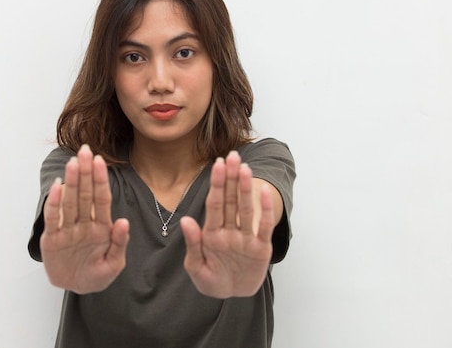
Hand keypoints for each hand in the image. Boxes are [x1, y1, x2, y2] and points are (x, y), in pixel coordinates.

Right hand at [40, 144, 129, 293]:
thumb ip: (119, 243)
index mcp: (101, 226)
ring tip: (73, 163)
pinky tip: (56, 187)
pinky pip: (53, 218)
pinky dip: (53, 203)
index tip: (100, 161)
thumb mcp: (114, 263)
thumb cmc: (97, 274)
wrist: (76, 287)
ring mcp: (67, 229)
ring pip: (69, 202)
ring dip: (71, 183)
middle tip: (85, 151)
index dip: (101, 180)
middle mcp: (84, 223)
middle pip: (85, 194)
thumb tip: (123, 222)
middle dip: (85, 173)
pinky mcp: (52, 239)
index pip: (102, 199)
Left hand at [180, 151, 278, 297]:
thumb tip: (186, 220)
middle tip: (233, 155)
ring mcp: (246, 238)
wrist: (231, 295)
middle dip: (231, 178)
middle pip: (230, 200)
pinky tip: (264, 192)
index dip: (216, 184)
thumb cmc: (211, 280)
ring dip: (245, 189)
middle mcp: (229, 231)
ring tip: (245, 168)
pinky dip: (265, 210)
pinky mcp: (260, 248)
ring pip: (245, 209)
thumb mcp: (196, 266)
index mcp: (212, 233)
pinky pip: (264, 227)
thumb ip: (193, 243)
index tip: (217, 164)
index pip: (214, 204)